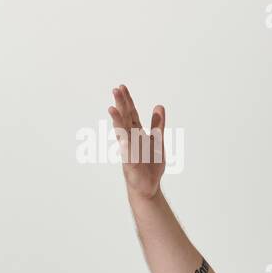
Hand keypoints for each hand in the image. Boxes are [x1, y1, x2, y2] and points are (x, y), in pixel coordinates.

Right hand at [109, 84, 165, 199]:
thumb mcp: (158, 140)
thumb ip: (157, 124)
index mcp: (136, 133)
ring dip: (117, 121)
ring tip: (112, 108)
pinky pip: (127, 150)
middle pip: (124, 118)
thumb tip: (159, 106)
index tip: (122, 87)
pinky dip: (125, 143)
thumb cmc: (150, 164)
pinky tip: (122, 134)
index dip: (127, 101)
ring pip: (122, 133)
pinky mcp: (130, 161)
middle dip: (121, 104)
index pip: (131, 113)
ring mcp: (129, 149)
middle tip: (116, 89)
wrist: (149, 186)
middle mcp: (130, 138)